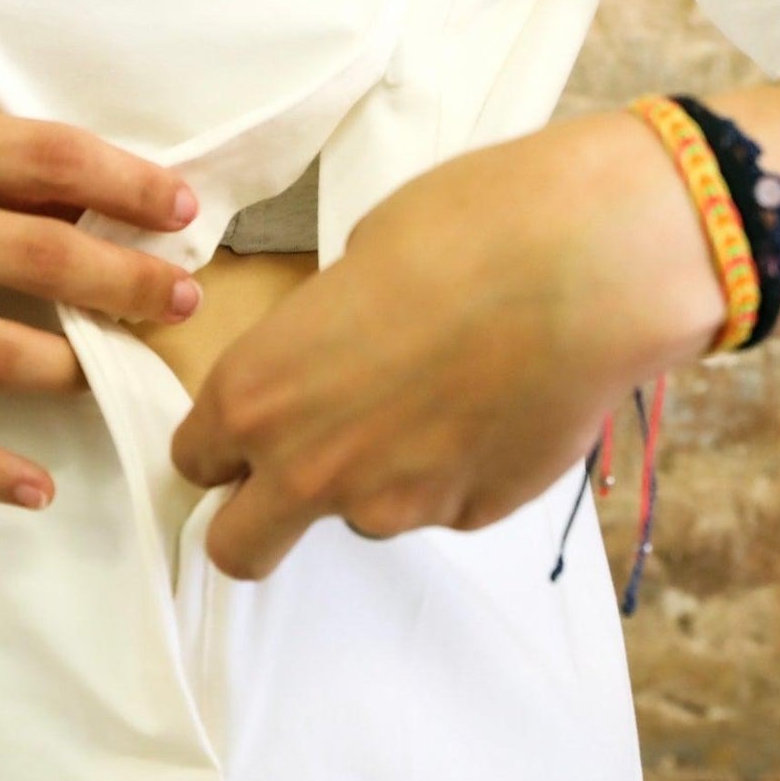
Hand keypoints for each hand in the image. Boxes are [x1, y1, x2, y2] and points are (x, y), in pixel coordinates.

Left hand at [170, 110, 725, 578]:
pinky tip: (492, 400)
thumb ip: (319, 335)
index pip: (195, 459)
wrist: (583, 268)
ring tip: (440, 389)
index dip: (221, 444)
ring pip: (360, 515)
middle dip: (256, 519)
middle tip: (300, 468)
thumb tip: (335, 353)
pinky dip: (454, 469)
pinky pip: (441, 503)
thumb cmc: (461, 231)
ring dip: (378, 474)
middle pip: (240, 549)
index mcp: (256, 391)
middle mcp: (308, 467)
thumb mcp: (353, 259)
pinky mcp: (471, 516)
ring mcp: (393, 505)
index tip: (248, 427)